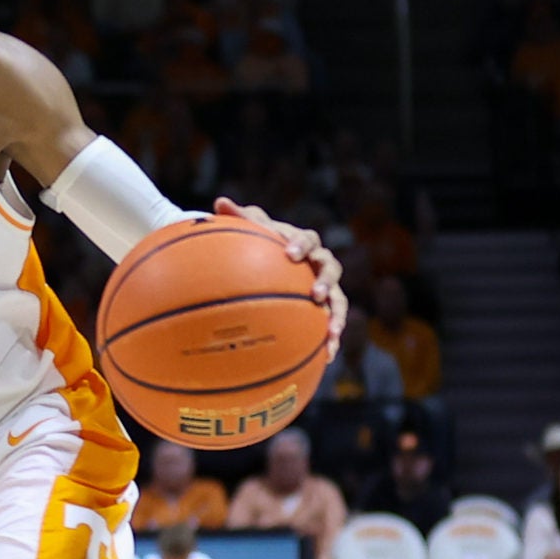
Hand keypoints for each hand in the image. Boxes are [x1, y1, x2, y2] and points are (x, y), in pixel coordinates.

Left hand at [213, 197, 343, 338]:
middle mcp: (320, 264)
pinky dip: (331, 339)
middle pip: (331, 269)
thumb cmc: (263, 242)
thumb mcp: (252, 230)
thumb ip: (240, 217)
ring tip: (331, 332)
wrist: (278, 260)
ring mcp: (327, 287)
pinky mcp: (326, 309)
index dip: (301, 245)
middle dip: (326, 281)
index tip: (290, 253)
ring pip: (339, 300)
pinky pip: (332, 323)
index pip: (308, 240)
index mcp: (304, 243)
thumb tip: (220, 201)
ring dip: (338, 315)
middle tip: (316, 293)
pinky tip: (327, 357)